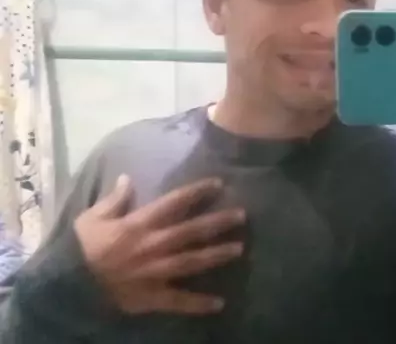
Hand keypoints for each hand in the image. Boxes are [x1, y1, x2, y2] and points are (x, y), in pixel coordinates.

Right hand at [73, 175, 244, 314]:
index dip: (197, 192)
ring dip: (217, 255)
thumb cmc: (79, 248)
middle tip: (242, 215)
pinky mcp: (152, 296)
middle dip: (218, 222)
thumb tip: (126, 178)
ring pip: (192, 261)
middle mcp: (153, 245)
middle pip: (192, 231)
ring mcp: (155, 271)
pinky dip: (199, 303)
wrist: (66, 285)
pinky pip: (178, 300)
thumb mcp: (91, 218)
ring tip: (239, 248)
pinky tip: (220, 303)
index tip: (219, 184)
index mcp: (139, 224)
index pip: (174, 203)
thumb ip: (114, 200)